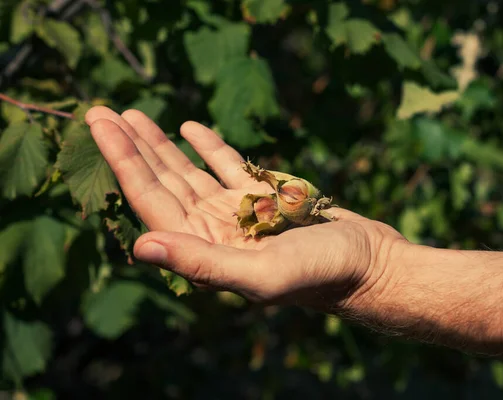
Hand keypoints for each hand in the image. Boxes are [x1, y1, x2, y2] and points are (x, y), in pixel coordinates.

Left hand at [85, 107, 405, 309]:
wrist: (370, 264)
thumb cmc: (322, 272)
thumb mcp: (263, 271)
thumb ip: (202, 262)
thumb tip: (140, 246)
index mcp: (206, 253)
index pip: (153, 203)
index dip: (125, 164)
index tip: (101, 127)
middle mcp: (214, 234)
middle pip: (163, 184)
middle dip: (132, 149)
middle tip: (102, 113)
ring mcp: (236, 215)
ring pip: (188, 174)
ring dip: (161, 146)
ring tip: (134, 115)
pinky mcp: (261, 200)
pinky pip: (226, 168)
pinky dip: (207, 148)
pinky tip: (190, 128)